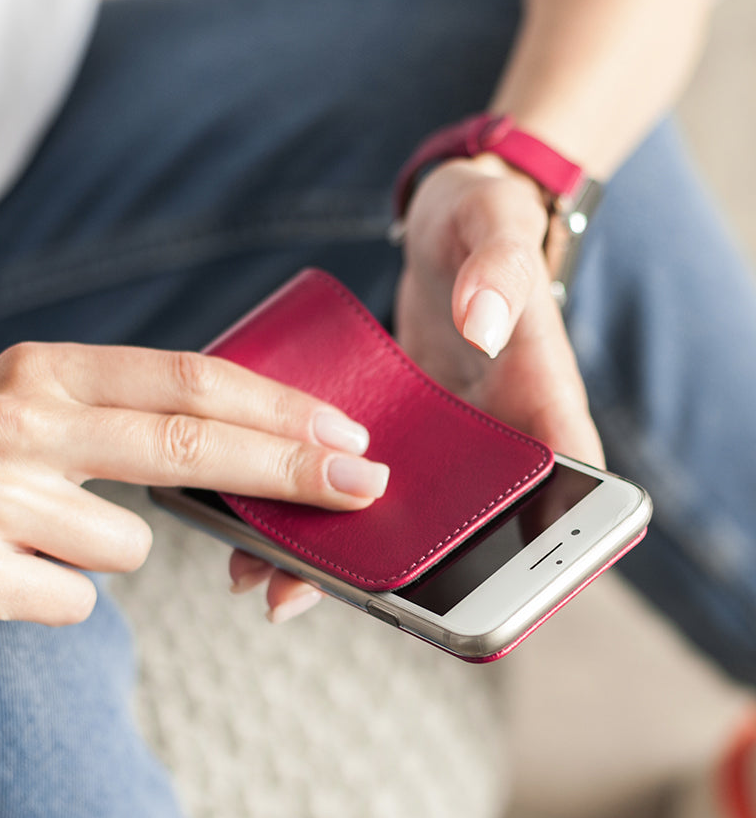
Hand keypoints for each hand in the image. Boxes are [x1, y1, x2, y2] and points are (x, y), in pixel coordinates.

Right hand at [0, 343, 387, 635]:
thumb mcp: (26, 406)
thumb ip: (119, 416)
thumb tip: (241, 448)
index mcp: (45, 368)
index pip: (186, 379)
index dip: (275, 407)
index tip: (343, 432)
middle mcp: (21, 417)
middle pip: (191, 445)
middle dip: (289, 468)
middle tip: (362, 485)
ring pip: (130, 546)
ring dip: (104, 553)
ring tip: (34, 535)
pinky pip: (79, 600)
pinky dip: (59, 595)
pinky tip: (4, 573)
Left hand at [232, 155, 603, 624]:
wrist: (446, 224)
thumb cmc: (484, 220)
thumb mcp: (497, 225)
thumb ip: (499, 269)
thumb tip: (483, 325)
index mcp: (542, 400)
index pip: (562, 487)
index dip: (532, 553)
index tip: (473, 597)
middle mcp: (491, 439)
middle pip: (458, 529)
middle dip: (388, 577)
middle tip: (309, 595)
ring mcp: (437, 444)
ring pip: (393, 518)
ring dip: (332, 555)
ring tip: (263, 579)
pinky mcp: (392, 434)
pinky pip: (351, 480)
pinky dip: (309, 508)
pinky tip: (255, 529)